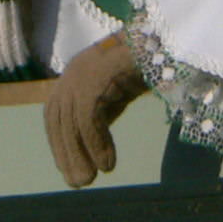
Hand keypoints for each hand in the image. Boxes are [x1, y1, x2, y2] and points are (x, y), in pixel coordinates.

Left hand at [42, 33, 148, 187]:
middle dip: (65, 152)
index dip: (59, 142)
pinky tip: (108, 164)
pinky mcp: (97, 75)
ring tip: (90, 180)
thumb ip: (103, 111)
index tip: (67, 166)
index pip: (55, 113)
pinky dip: (96, 143)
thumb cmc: (146, 64)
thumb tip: (94, 145)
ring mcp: (84, 71)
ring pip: (71, 120)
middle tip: (78, 183)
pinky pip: (89, 116)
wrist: (167, 37)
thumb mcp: (118, 92)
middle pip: (58, 118)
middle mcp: (74, 71)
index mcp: (76, 74)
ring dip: (78, 153)